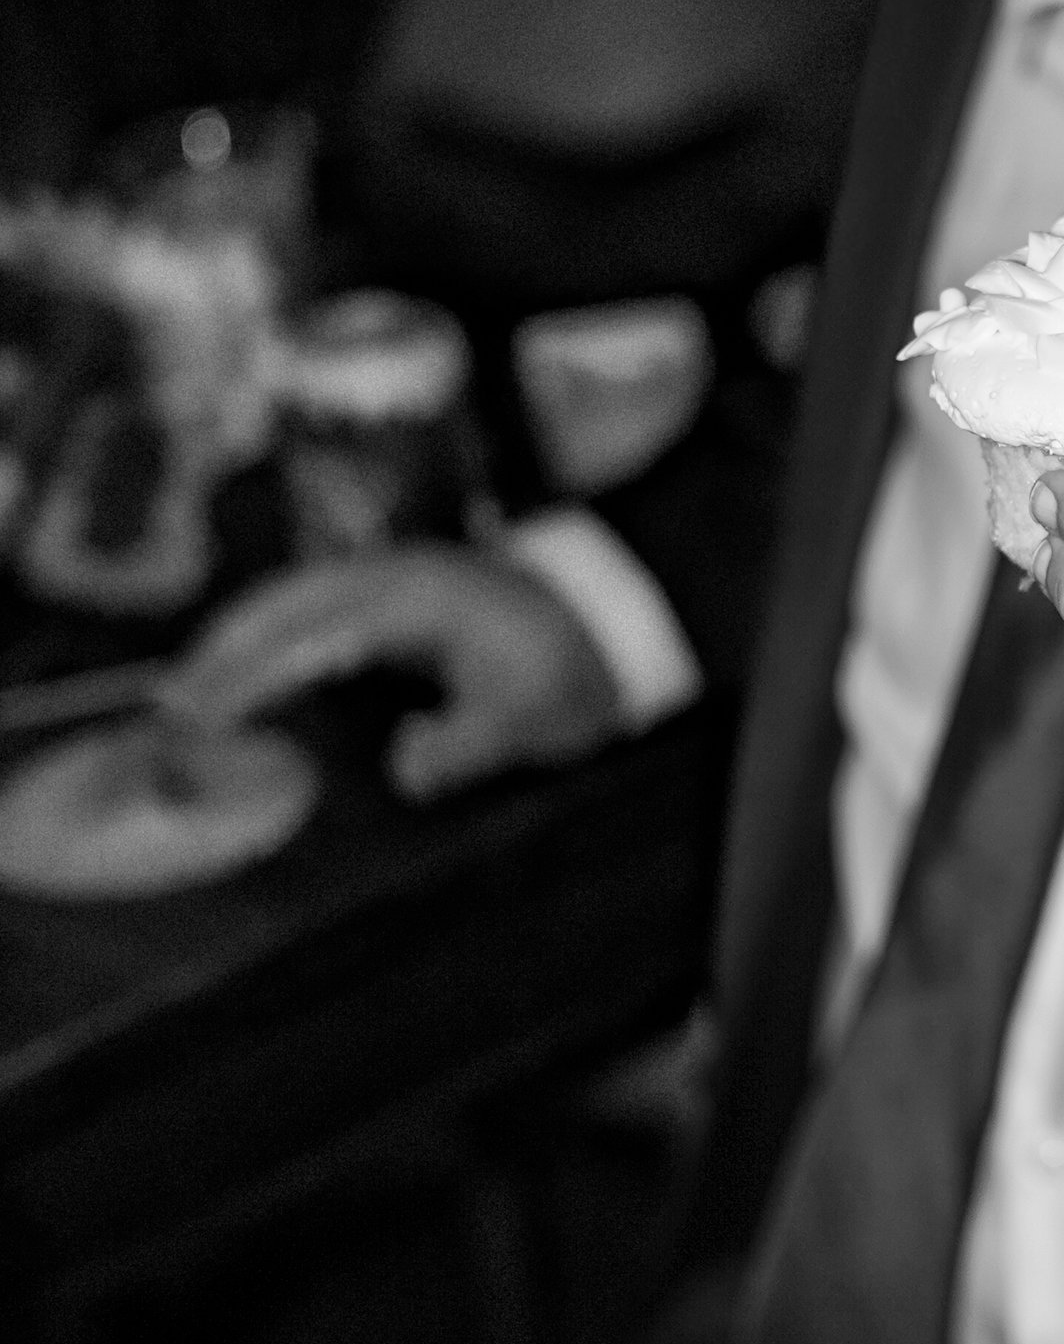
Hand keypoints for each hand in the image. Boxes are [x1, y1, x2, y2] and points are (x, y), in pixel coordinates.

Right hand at [164, 543, 624, 802]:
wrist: (614, 620)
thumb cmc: (571, 668)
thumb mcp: (529, 717)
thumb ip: (467, 746)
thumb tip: (403, 769)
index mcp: (413, 602)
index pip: (309, 637)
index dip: (250, 676)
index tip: (199, 714)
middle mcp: (390, 577)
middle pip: (283, 603)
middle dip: (221, 650)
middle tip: (169, 706)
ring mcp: (390, 575)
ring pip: (291, 596)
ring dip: (238, 635)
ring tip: (188, 689)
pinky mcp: (392, 590)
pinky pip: (312, 603)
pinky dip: (269, 631)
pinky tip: (249, 667)